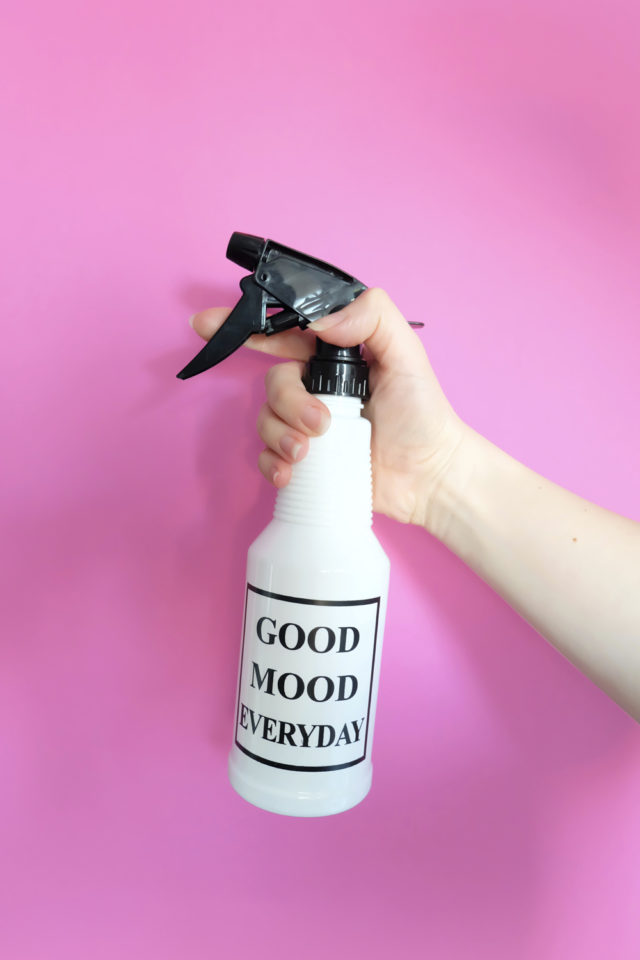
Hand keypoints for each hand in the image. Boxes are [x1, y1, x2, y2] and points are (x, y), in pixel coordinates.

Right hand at [190, 288, 467, 527]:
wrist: (430, 476)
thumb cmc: (423, 414)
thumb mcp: (407, 353)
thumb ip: (373, 317)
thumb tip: (320, 320)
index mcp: (334, 356)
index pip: (283, 332)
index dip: (244, 327)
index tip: (207, 325)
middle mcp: (316, 387)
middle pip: (273, 382)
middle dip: (287, 403)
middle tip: (320, 424)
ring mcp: (308, 425)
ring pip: (266, 420)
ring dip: (280, 436)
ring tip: (309, 454)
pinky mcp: (305, 462)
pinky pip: (267, 457)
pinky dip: (272, 465)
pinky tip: (292, 475)